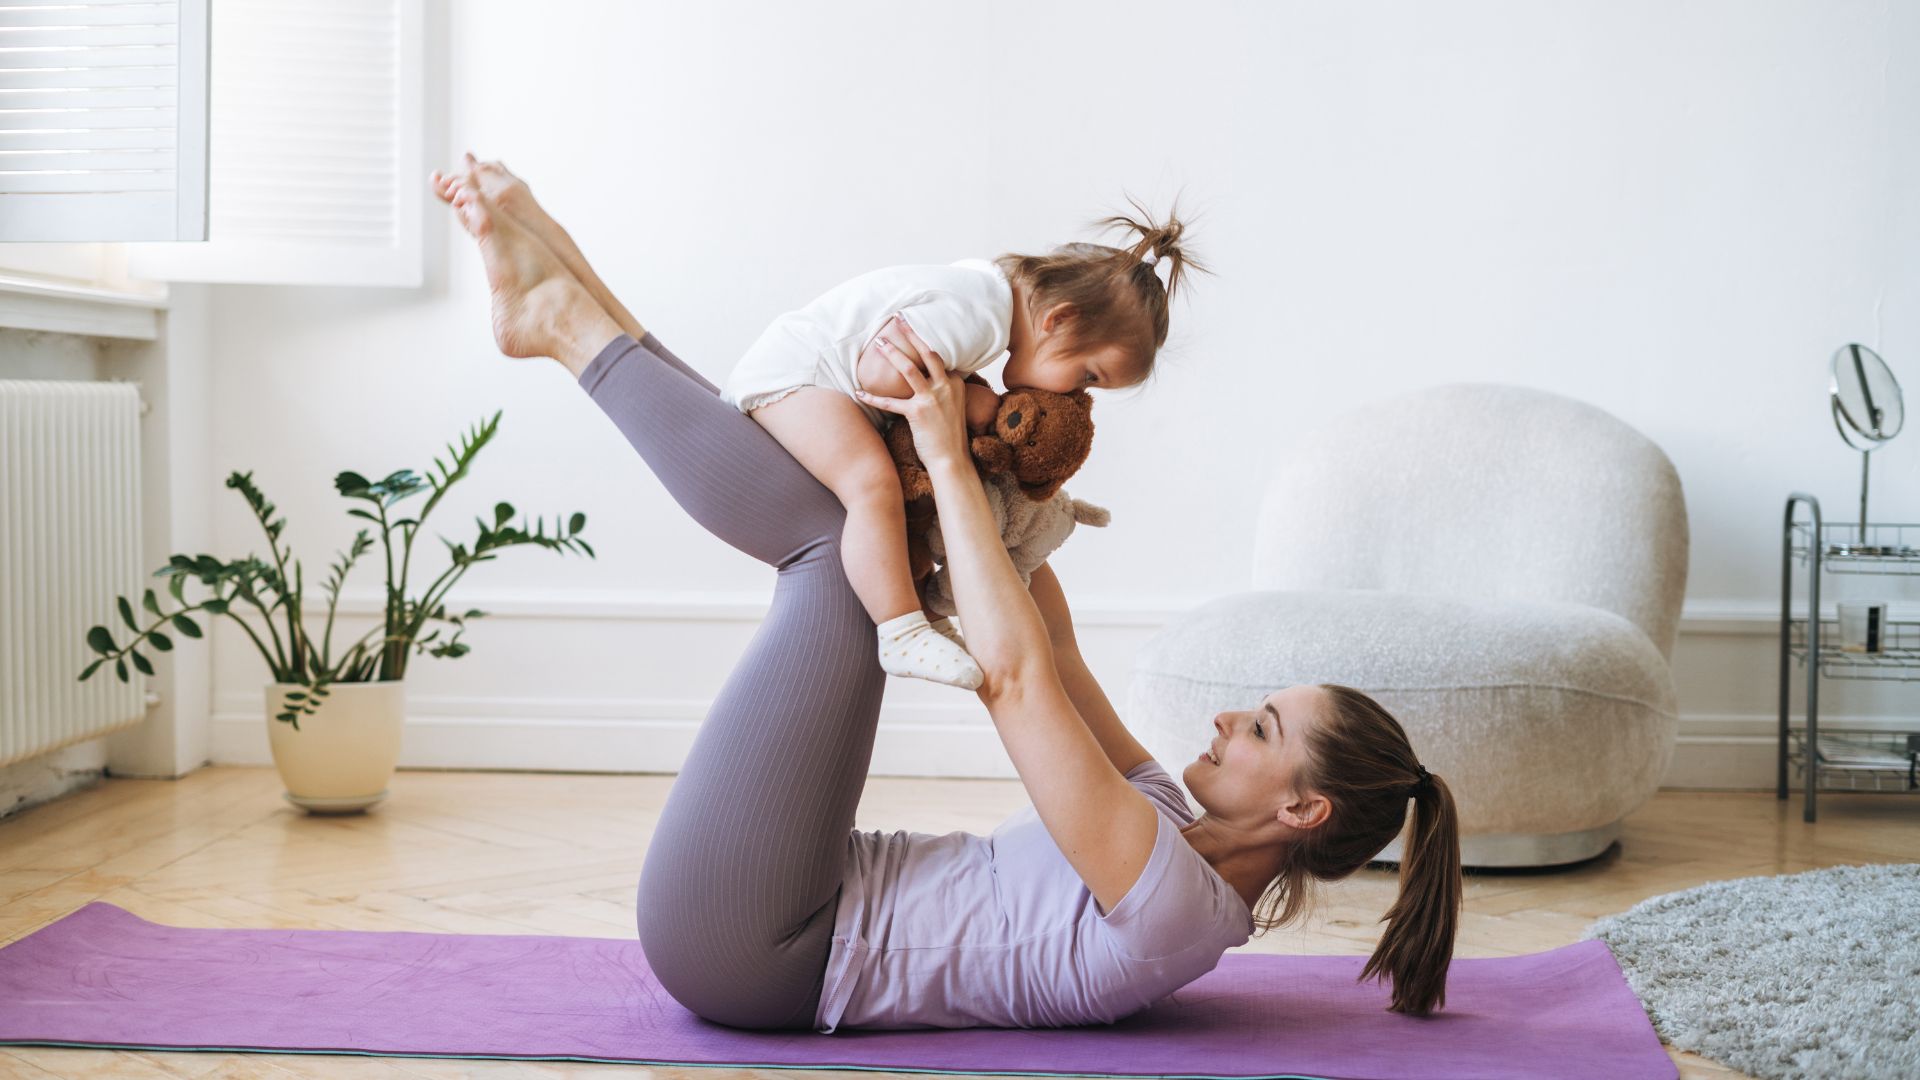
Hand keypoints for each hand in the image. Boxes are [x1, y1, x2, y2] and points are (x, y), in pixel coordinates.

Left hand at [854, 316, 970, 468]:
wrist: (951, 460)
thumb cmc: (949, 435)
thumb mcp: (954, 406)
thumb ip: (943, 390)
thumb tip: (928, 379)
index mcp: (954, 383)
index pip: (939, 357)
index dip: (924, 342)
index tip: (913, 328)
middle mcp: (945, 386)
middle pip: (928, 352)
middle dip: (911, 334)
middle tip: (899, 319)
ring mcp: (932, 399)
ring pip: (909, 369)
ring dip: (892, 353)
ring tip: (879, 343)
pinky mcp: (917, 413)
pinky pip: (890, 402)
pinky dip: (873, 397)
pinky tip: (859, 392)